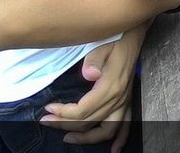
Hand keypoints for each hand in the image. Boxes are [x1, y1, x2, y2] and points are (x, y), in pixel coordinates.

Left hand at [40, 30, 143, 148]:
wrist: (133, 37)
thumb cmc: (114, 41)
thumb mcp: (101, 47)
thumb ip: (94, 61)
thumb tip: (89, 75)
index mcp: (110, 87)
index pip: (83, 111)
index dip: (63, 114)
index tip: (47, 109)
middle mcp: (118, 98)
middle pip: (89, 122)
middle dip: (64, 124)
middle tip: (46, 121)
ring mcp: (124, 101)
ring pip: (107, 130)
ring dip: (87, 139)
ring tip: (69, 139)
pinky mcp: (127, 101)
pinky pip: (126, 125)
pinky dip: (120, 139)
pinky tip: (114, 149)